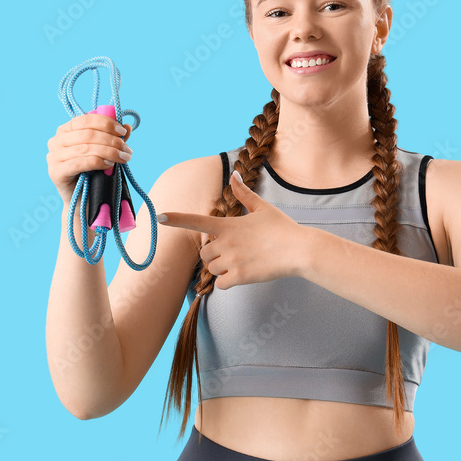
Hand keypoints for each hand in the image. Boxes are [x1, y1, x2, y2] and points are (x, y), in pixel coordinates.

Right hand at [46, 113, 132, 203]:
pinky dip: (97, 162)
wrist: (84, 201)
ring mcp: (53, 157)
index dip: (106, 123)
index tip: (123, 132)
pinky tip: (109, 165)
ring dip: (109, 152)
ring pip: (85, 148)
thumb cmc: (93, 174)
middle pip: (87, 134)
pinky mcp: (56, 172)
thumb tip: (127, 126)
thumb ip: (113, 138)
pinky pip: (79, 163)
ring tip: (123, 158)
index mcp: (65, 130)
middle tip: (127, 150)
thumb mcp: (105, 152)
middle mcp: (56, 141)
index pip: (85, 120)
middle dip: (111, 141)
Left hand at [158, 170, 305, 288]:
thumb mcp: (262, 208)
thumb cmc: (282, 228)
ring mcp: (232, 261)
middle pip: (204, 253)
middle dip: (214, 255)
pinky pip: (220, 285)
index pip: (197, 221)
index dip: (177, 218)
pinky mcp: (240, 277)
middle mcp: (226, 243)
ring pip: (212, 270)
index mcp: (229, 225)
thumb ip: (243, 194)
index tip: (160, 216)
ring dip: (221, 269)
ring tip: (242, 262)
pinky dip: (227, 283)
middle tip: (234, 252)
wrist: (300, 250)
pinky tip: (242, 275)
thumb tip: (235, 174)